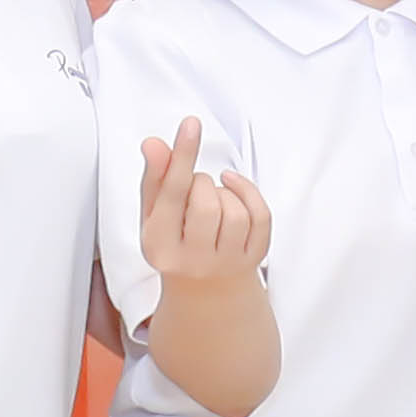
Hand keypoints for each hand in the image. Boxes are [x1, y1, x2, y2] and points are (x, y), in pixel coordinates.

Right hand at [133, 118, 272, 290]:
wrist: (204, 293)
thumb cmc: (174, 243)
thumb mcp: (155, 215)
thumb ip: (154, 178)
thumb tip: (154, 143)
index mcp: (160, 247)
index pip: (172, 195)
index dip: (182, 157)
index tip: (191, 124)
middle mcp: (192, 261)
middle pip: (206, 202)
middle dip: (201, 182)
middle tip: (193, 189)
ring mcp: (226, 264)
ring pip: (235, 210)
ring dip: (224, 192)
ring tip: (211, 199)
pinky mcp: (254, 260)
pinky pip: (261, 215)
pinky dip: (249, 193)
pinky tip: (234, 189)